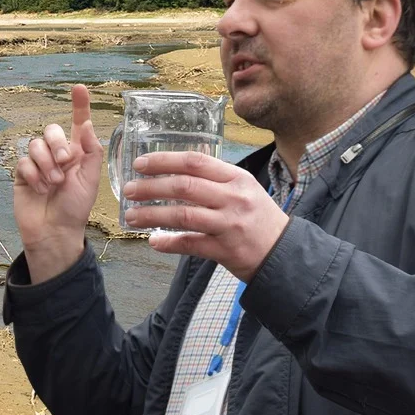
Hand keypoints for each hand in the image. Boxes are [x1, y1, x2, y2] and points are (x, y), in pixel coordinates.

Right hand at [13, 84, 103, 282]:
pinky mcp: (23, 174)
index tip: (78, 88)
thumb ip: (90, 151)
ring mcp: (38, 163)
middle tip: (65, 162)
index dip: (78, 105)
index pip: (77, 123)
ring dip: (46, 164)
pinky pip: (23, 162)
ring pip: (35, 145)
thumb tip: (87, 125)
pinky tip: (40, 189)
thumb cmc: (75, 208)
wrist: (54, 231)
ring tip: (53, 184)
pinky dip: (33, 175)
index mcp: (77, 153)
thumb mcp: (90, 180)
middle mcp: (57, 154)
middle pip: (51, 130)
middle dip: (57, 143)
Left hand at [122, 151, 288, 281]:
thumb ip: (215, 181)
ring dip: (152, 215)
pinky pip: (190, 244)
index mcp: (237, 179)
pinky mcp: (226, 250)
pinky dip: (169, 243)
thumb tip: (175, 174)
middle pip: (184, 187)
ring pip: (183, 215)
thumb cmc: (260, 219)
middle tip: (129, 190)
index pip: (195, 162)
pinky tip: (154, 241)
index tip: (140, 163)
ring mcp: (230, 225)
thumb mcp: (245, 190)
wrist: (285, 254)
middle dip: (151, 187)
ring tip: (131, 216)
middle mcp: (234, 198)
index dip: (164, 160)